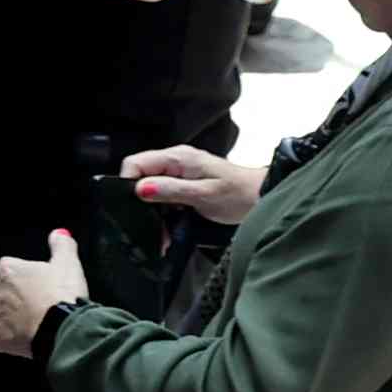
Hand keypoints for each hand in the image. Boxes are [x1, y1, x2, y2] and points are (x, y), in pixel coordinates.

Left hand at [0, 230, 88, 358]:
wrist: (62, 328)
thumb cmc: (63, 295)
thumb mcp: (68, 264)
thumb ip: (62, 246)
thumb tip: (60, 233)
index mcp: (9, 270)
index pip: (7, 267)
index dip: (22, 276)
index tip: (35, 283)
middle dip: (7, 295)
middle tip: (29, 303)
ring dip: (2, 316)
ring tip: (23, 321)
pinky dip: (0, 339)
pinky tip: (15, 340)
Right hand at [121, 142, 264, 227]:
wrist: (263, 197)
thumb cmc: (239, 194)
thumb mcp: (203, 194)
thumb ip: (171, 190)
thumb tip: (140, 188)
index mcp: (177, 158)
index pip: (135, 162)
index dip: (127, 183)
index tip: (132, 206)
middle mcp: (175, 161)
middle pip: (140, 177)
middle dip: (140, 203)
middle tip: (150, 227)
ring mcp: (180, 172)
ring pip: (150, 189)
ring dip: (153, 211)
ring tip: (163, 233)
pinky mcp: (185, 184)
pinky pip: (163, 195)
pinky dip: (163, 212)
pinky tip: (170, 227)